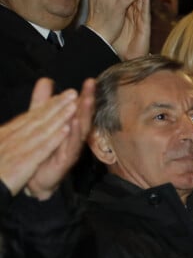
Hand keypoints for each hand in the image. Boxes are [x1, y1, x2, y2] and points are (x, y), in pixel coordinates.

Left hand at [0, 78, 93, 199]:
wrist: (35, 177)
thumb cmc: (43, 151)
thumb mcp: (39, 120)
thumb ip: (43, 102)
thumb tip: (47, 80)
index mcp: (69, 127)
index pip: (78, 108)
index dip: (84, 94)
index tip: (89, 81)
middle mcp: (74, 137)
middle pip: (83, 116)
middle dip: (88, 101)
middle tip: (92, 86)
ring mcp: (72, 148)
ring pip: (80, 129)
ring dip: (84, 115)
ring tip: (86, 100)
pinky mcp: (66, 160)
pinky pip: (71, 146)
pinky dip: (73, 135)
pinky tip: (73, 124)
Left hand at [111, 0, 150, 59]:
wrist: (129, 59)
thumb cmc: (121, 46)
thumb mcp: (113, 28)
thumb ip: (109, 17)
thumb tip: (98, 9)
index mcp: (126, 14)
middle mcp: (134, 15)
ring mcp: (140, 20)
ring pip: (140, 1)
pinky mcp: (145, 27)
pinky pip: (144, 12)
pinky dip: (144, 2)